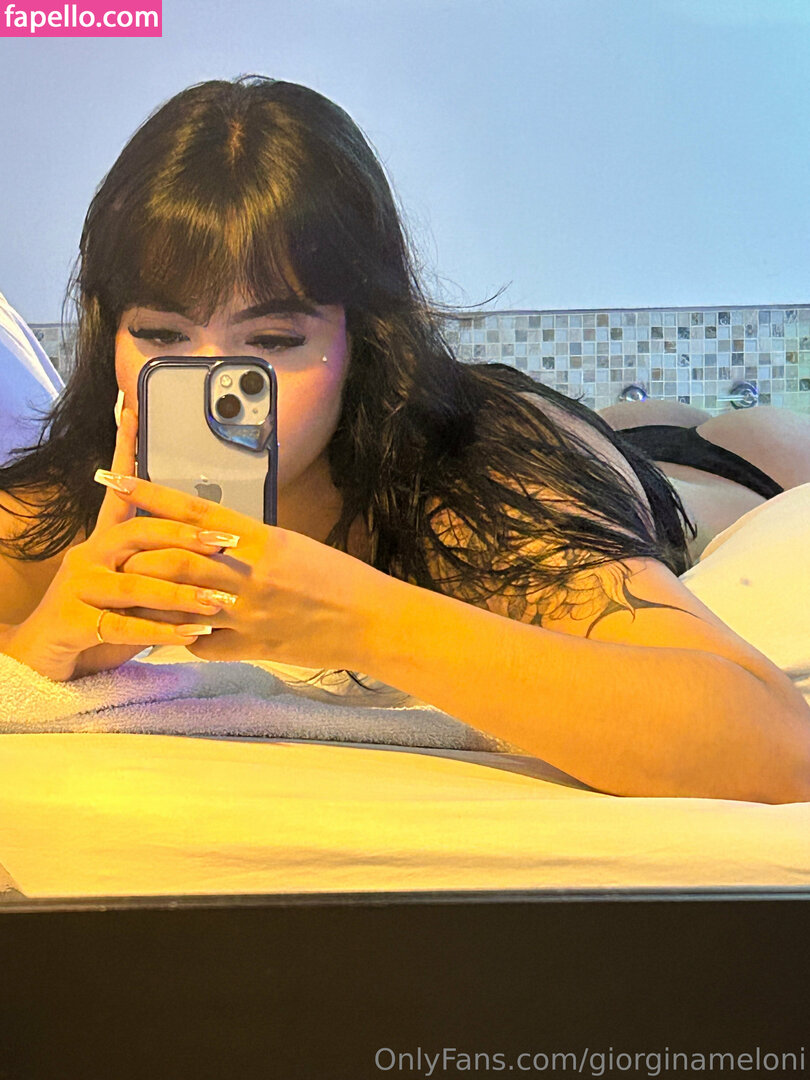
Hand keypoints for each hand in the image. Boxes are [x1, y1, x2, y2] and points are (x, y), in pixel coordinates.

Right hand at [3, 409, 241, 680]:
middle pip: (139, 534)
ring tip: (219, 601)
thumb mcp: (135, 588)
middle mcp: (89, 556)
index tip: (132, 411)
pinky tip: (192, 635)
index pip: (120, 490)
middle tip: (228, 543)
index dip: (124, 450)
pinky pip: (124, 625)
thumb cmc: (100, 621)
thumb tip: (214, 548)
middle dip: (187, 538)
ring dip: (182, 593)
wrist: (45, 660)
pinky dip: (162, 631)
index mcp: (105, 541)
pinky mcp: (73, 621)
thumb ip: (163, 567)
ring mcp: (79, 587)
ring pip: (136, 583)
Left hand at [111, 475, 391, 668]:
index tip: (118, 480)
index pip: (196, 510)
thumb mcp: (294, 546)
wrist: (372, 622)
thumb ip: (252, 542)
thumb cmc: (341, 579)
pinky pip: (202, 643)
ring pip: (181, 603)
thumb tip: (214, 535)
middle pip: (177, 559)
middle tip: (111, 547)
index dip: (152, 494)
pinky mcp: (251, 648)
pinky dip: (181, 636)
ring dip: (148, 597)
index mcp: (264, 541)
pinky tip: (167, 632)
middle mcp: (251, 576)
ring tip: (122, 590)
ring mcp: (249, 615)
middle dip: (139, 554)